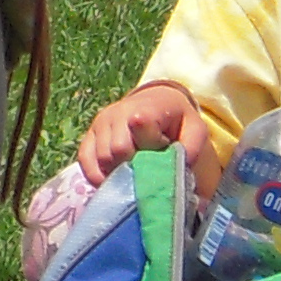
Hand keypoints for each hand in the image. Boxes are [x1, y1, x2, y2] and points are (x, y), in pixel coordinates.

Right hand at [74, 81, 194, 185]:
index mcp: (143, 108)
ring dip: (119, 171)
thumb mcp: (195, 130)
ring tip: (135, 168)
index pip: (138, 129)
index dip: (151, 146)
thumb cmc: (176, 120)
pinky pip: (85, 162)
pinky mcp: (88, 137)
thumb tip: (174, 169)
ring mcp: (99, 125)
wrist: (156, 102)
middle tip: (148, 165)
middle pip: (117, 150)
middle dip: (135, 164)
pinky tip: (114, 178)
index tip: (162, 149)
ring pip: (102, 159)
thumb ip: (191, 149)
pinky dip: (98, 176)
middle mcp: (116, 113)